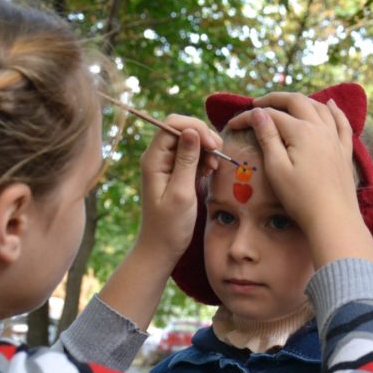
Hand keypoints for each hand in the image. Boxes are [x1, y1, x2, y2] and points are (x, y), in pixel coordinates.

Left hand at [99, 115, 221, 329]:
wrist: (161, 248)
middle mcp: (158, 157)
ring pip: (190, 141)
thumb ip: (186, 161)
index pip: (173, 124)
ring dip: (206, 149)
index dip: (195, 128)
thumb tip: (190, 131)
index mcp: (153, 159)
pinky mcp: (176, 173)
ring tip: (215, 167)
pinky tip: (210, 172)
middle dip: (204, 137)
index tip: (213, 146)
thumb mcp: (181, 193)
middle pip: (183, 129)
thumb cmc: (169, 226)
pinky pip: (192, 155)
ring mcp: (167, 164)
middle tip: (219, 157)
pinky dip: (205, 159)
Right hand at [226, 93, 372, 267]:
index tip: (232, 124)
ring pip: (318, 107)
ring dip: (300, 101)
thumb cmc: (300, 197)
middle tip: (257, 104)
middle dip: (274, 99)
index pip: (271, 115)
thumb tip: (258, 112)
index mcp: (301, 131)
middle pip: (296, 102)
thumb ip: (268, 137)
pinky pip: (341, 122)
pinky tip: (329, 104)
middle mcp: (320, 128)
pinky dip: (334, 110)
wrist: (332, 218)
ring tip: (285, 104)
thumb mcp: (276, 168)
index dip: (249, 117)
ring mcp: (334, 138)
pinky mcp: (344, 150)